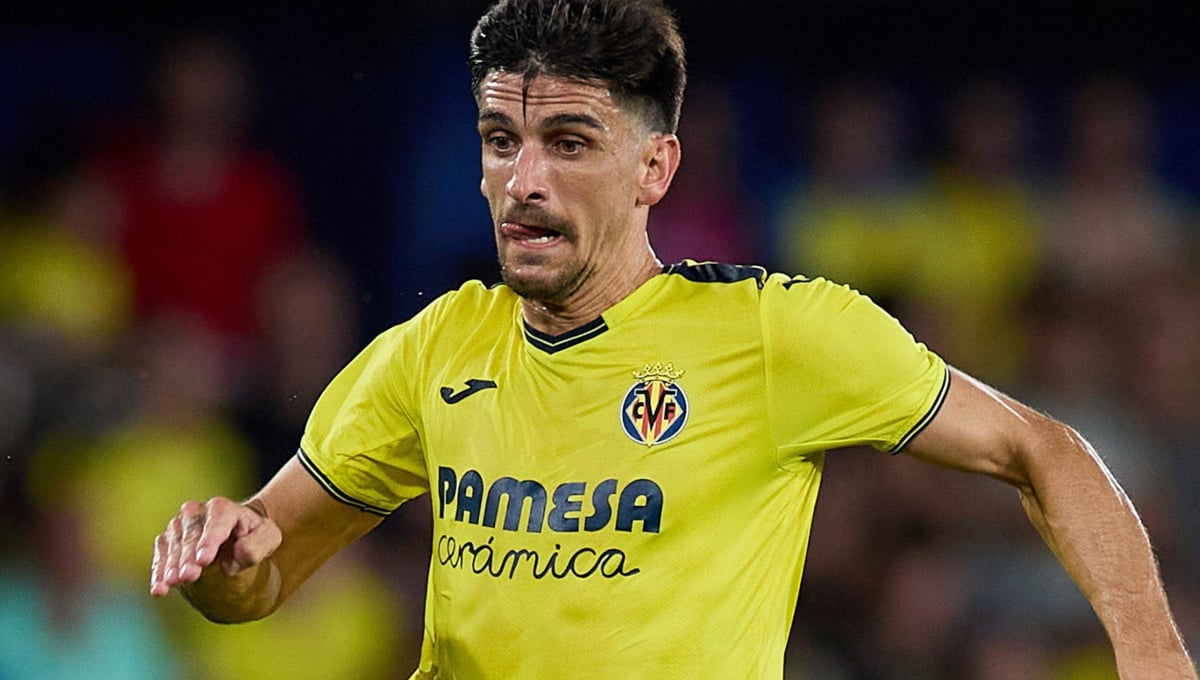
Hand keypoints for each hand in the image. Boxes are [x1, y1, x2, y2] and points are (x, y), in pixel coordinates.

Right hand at [151, 497, 281, 596]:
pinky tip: (159, 589)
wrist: (237, 536)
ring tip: (172, 583)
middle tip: (189, 576)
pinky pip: (161, 556)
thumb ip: (258, 544)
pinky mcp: (168, 540)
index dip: (209, 541)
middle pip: (191, 535)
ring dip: (172, 565)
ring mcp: (179, 526)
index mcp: (223, 508)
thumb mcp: (268, 538)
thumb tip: (239, 553)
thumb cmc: (255, 536)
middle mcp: (196, 512)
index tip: (204, 560)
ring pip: (173, 545)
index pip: (215, 523)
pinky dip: (159, 573)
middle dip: (188, 557)